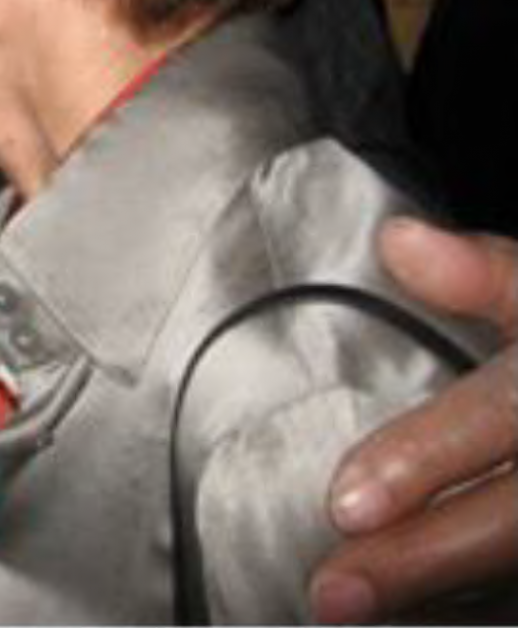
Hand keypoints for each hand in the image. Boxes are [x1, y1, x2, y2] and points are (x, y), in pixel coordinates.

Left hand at [310, 218, 517, 623]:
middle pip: (514, 516)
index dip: (427, 458)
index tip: (346, 502)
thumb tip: (397, 240)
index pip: (499, 414)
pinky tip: (420, 614)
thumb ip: (482, 271)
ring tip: (352, 610)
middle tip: (332, 591)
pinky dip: (480, 605)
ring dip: (446, 590)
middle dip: (425, 554)